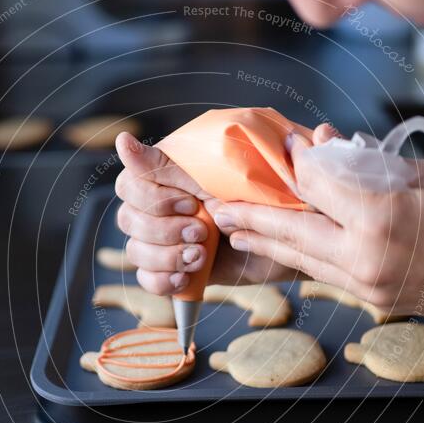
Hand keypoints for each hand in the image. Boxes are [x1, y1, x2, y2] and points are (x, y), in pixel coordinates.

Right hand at [115, 133, 292, 293]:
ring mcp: (171, 237)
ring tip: (200, 257)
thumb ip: (169, 160)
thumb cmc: (270, 188)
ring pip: (135, 250)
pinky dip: (163, 281)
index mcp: (172, 172)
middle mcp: (165, 203)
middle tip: (204, 233)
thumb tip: (122, 141)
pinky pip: (148, 279)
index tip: (191, 203)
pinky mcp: (181, 267)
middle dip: (164, 231)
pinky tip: (187, 277)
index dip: (154, 200)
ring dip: (166, 257)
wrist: (301, 231)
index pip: (129, 184)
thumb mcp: (224, 168)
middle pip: (128, 219)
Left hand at [214, 132, 423, 318]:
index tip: (279, 148)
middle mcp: (366, 259)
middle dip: (251, 216)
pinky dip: (297, 257)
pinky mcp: (370, 301)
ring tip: (234, 229)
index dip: (295, 163)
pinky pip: (323, 274)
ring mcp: (367, 287)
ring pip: (302, 259)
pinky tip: (277, 248)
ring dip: (265, 243)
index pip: (317, 185)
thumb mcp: (423, 173)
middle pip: (294, 231)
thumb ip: (364, 161)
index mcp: (381, 219)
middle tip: (216, 206)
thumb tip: (318, 142)